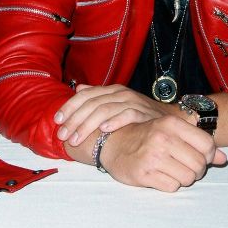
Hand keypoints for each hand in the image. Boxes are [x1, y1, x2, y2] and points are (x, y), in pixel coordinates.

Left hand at [54, 84, 172, 145]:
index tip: (57, 120)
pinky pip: (127, 114)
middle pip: (92, 103)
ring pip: (104, 110)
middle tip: (63, 135)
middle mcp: (120, 93)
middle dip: (74, 120)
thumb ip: (98, 95)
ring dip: (87, 125)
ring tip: (76, 139)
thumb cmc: (139, 113)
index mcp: (112, 90)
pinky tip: (103, 130)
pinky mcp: (143, 113)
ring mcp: (132, 102)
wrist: (169, 118)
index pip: (85, 94)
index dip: (70, 106)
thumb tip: (79, 88)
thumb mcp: (117, 102)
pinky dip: (114, 121)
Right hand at [100, 115, 227, 191]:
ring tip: (171, 170)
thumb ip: (199, 143)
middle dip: (196, 169)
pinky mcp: (144, 174)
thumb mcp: (171, 132)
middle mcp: (163, 138)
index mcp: (171, 123)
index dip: (208, 155)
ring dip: (183, 178)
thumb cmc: (146, 136)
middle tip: (184, 166)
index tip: (200, 156)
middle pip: (199, 164)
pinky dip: (170, 184)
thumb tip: (223, 159)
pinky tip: (160, 175)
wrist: (114, 143)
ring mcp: (153, 156)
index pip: (207, 144)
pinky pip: (172, 187)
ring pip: (188, 178)